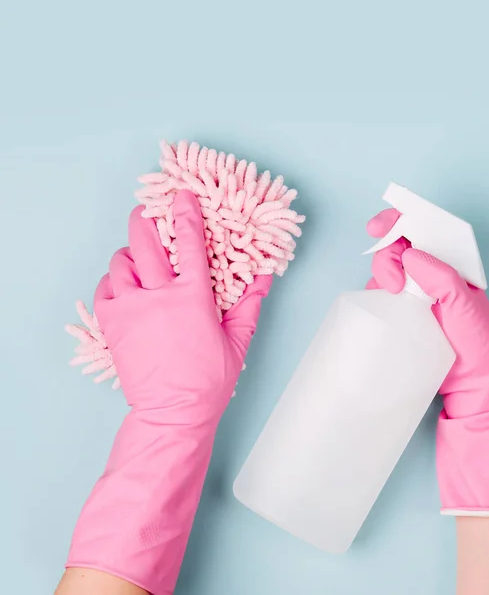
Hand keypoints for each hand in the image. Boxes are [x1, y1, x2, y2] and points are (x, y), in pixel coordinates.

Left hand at [95, 190, 270, 423]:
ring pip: (121, 262)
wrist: (171, 411)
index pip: (190, 243)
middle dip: (145, 218)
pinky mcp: (112, 323)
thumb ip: (249, 305)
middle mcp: (159, 295)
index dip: (186, 213)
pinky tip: (127, 288)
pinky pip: (105, 287)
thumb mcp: (237, 342)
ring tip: (140, 261)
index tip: (181, 196)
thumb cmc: (208, 380)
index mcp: (193, 297)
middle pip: (145, 241)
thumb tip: (264, 278)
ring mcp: (131, 308)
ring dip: (131, 255)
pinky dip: (114, 281)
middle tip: (147, 211)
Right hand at [367, 208, 488, 514]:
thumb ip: (442, 279)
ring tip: (391, 295)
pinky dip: (375, 294)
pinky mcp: (401, 317)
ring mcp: (415, 297)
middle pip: (398, 249)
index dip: (400, 223)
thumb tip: (412, 255)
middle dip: (387, 254)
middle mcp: (431, 278)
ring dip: (381, 275)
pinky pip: (380, 297)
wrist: (473, 388)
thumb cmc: (478, 345)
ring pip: (386, 272)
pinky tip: (381, 304)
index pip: (425, 233)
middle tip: (393, 281)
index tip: (379, 226)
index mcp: (452, 268)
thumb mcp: (466, 308)